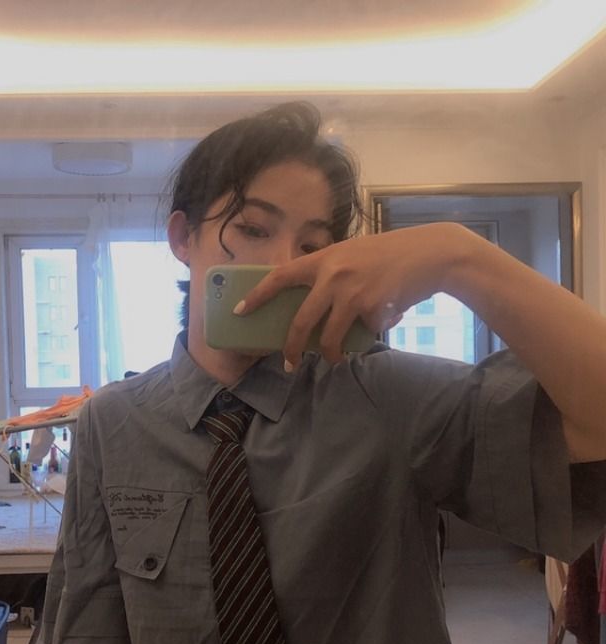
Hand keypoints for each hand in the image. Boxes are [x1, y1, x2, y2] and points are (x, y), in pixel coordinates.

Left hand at [234, 222, 478, 368]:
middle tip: (286, 362)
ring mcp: (352, 293)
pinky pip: (363, 333)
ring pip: (328, 337)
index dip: (256, 295)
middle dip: (290, 347)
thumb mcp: (352, 254)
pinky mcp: (373, 309)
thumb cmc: (390, 254)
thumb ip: (331, 275)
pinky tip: (385, 317)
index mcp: (323, 259)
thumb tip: (314, 308)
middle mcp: (333, 275)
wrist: (431, 254)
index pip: (279, 276)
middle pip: (300, 321)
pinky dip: (370, 332)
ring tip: (333, 359)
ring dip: (328, 354)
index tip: (239, 310)